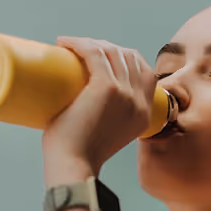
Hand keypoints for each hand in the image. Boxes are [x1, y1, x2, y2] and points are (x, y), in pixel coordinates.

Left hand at [40, 37, 156, 184]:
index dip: (125, 57)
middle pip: (129, 57)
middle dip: (106, 46)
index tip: (102, 57)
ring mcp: (125, 93)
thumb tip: (77, 106)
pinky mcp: (105, 88)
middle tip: (81, 52)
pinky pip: (95, 53)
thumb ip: (103, 122)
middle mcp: (139, 102)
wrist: (73, 168)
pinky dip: (79, 43)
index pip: (145, 72)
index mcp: (145, 115)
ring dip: (90, 42)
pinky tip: (65, 42)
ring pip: (112, 52)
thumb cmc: (77, 157)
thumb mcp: (105, 137)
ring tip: (70, 47)